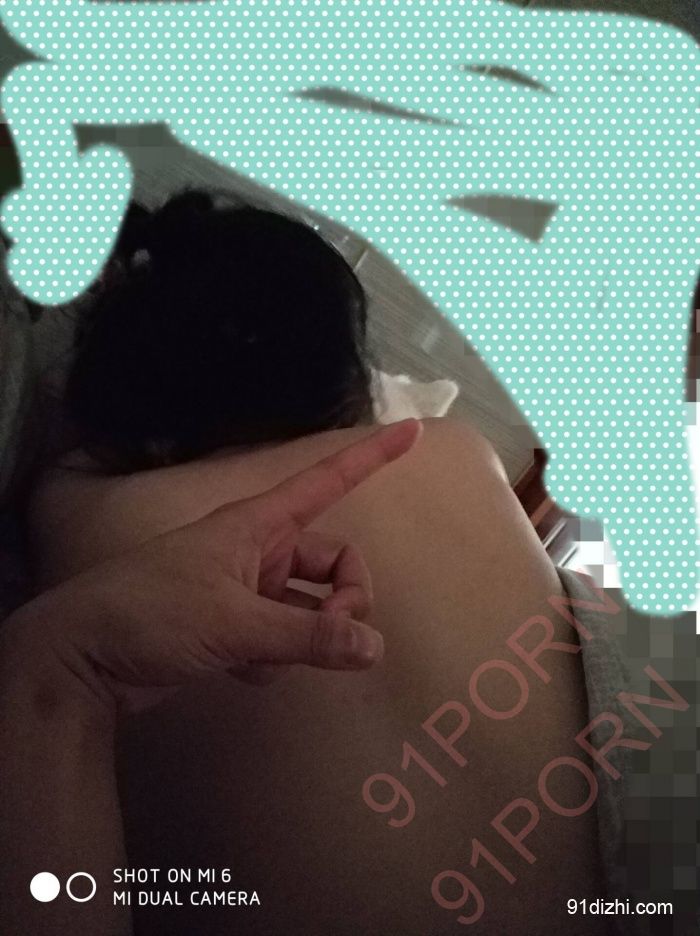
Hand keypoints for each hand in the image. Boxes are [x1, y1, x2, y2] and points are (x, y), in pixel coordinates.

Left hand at [9, 420, 421, 712]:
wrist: (82, 659)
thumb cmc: (152, 614)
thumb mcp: (235, 623)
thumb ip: (309, 635)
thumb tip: (376, 648)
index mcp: (259, 524)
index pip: (327, 480)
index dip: (371, 455)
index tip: (413, 430)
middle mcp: (259, 551)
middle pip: (334, 564)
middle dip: (346, 601)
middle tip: (337, 638)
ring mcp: (246, 590)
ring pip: (311, 607)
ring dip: (308, 637)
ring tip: (268, 658)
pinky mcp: (233, 627)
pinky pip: (283, 637)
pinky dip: (276, 658)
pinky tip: (242, 672)